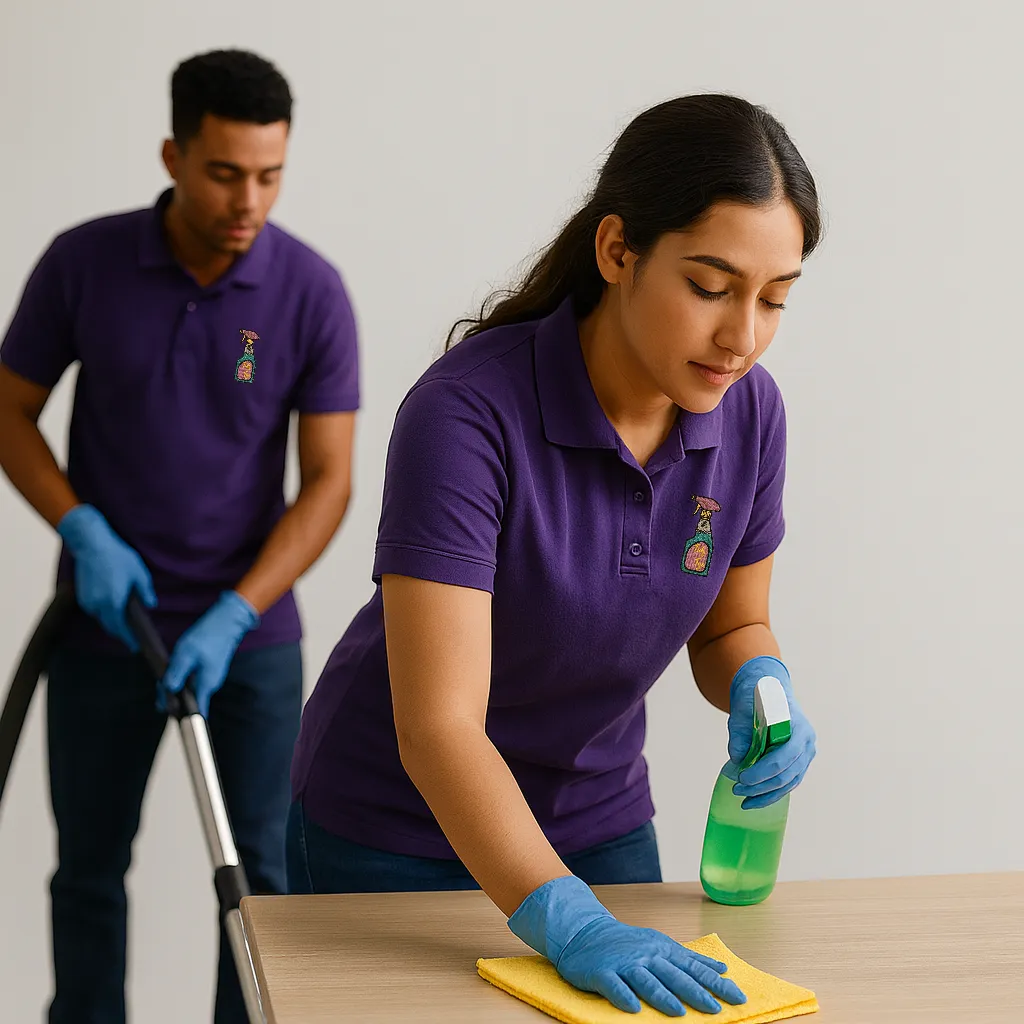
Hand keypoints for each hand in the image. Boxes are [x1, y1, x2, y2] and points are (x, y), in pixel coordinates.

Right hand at [57, 504, 156, 650]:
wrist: (92, 544)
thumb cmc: (118, 557)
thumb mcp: (140, 574)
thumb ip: (145, 592)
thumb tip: (151, 606)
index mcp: (113, 602)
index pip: (120, 628)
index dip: (128, 639)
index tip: (135, 647)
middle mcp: (97, 606)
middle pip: (109, 626)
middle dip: (120, 631)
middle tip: (132, 635)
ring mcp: (87, 601)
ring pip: (101, 618)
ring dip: (111, 621)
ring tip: (124, 620)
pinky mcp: (81, 596)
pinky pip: (94, 610)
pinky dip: (104, 612)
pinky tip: (112, 607)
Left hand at [158, 591, 258, 716]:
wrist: (227, 621)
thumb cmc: (208, 635)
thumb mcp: (186, 653)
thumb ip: (177, 672)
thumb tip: (168, 689)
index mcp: (206, 683)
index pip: (195, 710)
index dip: (182, 715)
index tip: (169, 714)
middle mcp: (211, 684)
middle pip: (190, 699)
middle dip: (173, 696)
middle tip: (158, 686)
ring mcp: (212, 677)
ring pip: (191, 687)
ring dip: (177, 684)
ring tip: (164, 676)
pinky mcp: (210, 670)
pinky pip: (195, 679)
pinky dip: (184, 677)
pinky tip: (176, 668)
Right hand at [507, 875, 746, 1015]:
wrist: (585, 932)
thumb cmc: (627, 943)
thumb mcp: (661, 945)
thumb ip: (690, 959)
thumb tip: (722, 970)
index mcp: (662, 950)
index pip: (694, 967)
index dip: (716, 983)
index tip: (739, 997)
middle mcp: (646, 955)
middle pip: (674, 975)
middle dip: (696, 993)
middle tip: (715, 1009)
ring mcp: (624, 963)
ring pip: (646, 981)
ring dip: (662, 996)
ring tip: (679, 1012)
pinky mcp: (602, 973)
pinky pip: (614, 986)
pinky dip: (623, 997)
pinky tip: (633, 1009)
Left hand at [727, 655, 816, 808]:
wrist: (768, 689)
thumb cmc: (755, 698)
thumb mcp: (743, 710)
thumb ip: (740, 733)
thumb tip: (737, 760)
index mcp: (797, 725)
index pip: (783, 757)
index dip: (762, 772)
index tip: (742, 778)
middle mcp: (806, 742)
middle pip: (786, 773)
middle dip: (761, 786)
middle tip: (738, 790)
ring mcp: (805, 754)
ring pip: (788, 783)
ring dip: (766, 795)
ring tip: (744, 801)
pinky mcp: (799, 763)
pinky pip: (787, 783)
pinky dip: (771, 794)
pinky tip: (755, 800)